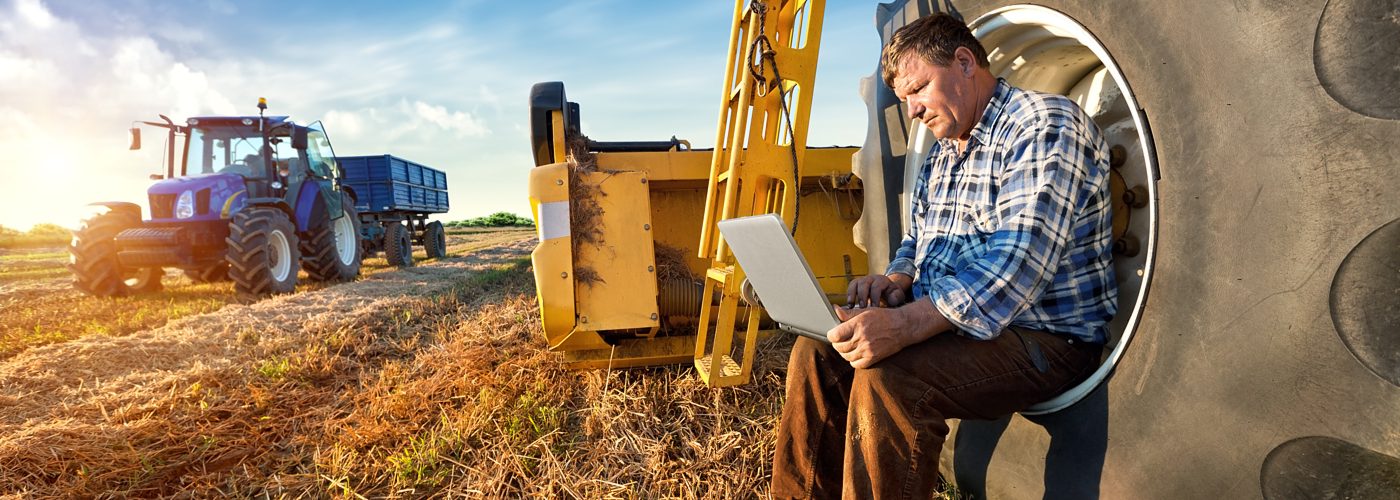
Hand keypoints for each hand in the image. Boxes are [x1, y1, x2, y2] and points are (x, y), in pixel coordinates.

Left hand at [828, 299, 948, 368]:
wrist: (902, 327)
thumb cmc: (883, 317)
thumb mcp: (865, 311)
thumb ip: (848, 313)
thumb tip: (835, 310)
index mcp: (858, 324)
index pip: (834, 336)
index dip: (831, 335)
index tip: (833, 334)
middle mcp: (862, 338)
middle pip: (839, 347)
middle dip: (837, 344)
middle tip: (841, 340)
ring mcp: (868, 350)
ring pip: (846, 356)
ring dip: (844, 352)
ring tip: (848, 346)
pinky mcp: (873, 358)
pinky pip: (856, 364)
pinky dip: (853, 360)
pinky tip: (856, 353)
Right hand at [845, 273, 912, 307]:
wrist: (887, 290)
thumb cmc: (892, 295)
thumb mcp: (898, 295)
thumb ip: (896, 297)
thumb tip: (891, 300)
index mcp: (882, 280)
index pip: (876, 287)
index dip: (875, 298)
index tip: (874, 309)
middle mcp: (871, 278)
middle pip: (864, 284)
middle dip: (863, 296)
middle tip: (863, 308)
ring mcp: (863, 280)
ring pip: (855, 284)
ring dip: (853, 295)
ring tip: (852, 306)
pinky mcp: (857, 284)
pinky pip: (851, 286)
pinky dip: (849, 295)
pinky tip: (849, 305)